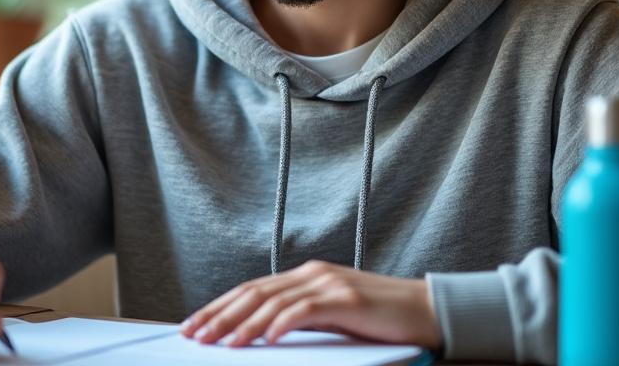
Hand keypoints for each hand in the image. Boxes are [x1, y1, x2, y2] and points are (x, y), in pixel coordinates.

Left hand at [178, 260, 441, 350]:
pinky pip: (306, 310)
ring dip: (244, 324)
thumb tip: (259, 336)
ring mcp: (329, 284)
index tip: (194, 326)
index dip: (219, 306)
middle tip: (195, 336)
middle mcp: (312, 275)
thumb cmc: (378, 318)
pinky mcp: (347, 299)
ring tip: (223, 343)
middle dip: (220, 315)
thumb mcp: (330, 316)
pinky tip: (267, 338)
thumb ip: (299, 318)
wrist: (425, 310)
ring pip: (274, 301)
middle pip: (254, 292)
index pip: (251, 289)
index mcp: (304, 277)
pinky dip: (283, 323)